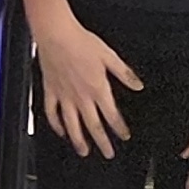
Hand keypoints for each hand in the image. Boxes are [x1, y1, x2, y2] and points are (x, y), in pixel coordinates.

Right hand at [34, 22, 143, 158]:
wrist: (56, 35)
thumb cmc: (81, 42)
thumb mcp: (110, 56)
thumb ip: (124, 73)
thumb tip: (138, 85)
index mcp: (98, 88)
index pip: (112, 115)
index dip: (119, 128)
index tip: (124, 136)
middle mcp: (81, 96)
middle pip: (93, 126)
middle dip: (102, 142)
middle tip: (107, 153)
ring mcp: (64, 96)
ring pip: (72, 125)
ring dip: (79, 140)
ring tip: (84, 151)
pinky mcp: (50, 91)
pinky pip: (52, 113)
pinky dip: (56, 125)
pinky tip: (61, 131)